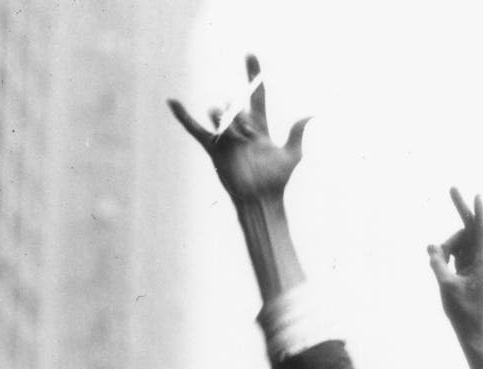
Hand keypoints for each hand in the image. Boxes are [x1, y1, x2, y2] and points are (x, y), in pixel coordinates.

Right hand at [169, 55, 310, 204]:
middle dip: (243, 118)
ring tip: (236, 137)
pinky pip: (194, 130)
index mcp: (260, 128)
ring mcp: (226, 138)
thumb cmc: (277, 180)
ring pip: (221, 116)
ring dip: (228, 123)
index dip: (254, 75)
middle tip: (249, 135)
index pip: (257, 95)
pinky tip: (172, 102)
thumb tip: (310, 115)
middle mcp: (241, 129)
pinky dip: (183, 117)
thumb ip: (296, 134)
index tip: (250, 54)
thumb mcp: (292, 156)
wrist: (260, 199)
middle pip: (239, 109)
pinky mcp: (214, 148)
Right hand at [428, 187, 482, 335]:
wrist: (470, 329)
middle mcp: (481, 259)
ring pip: (457, 242)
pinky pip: (454, 252)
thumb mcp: (446, 286)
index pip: (481, 231)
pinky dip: (444, 255)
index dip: (478, 212)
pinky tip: (438, 264)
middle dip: (459, 212)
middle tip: (452, 187)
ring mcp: (474, 262)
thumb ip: (438, 264)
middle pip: (467, 230)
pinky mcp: (467, 268)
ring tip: (439, 266)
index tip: (476, 195)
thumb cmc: (462, 310)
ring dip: (445, 248)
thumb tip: (432, 246)